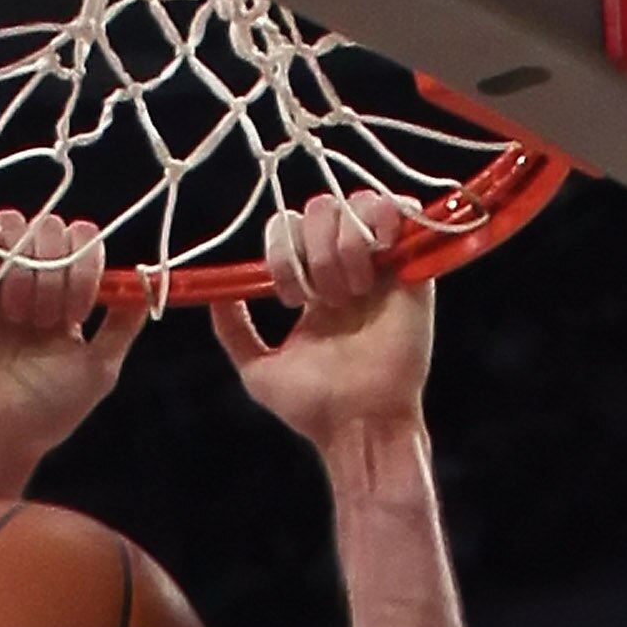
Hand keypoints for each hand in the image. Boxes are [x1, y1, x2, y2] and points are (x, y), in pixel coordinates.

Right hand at [0, 209, 149, 484]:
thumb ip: (123, 324)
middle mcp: (31, 276)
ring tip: (12, 314)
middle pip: (50, 227)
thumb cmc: (43, 411)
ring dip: (17, 263)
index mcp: (66, 293)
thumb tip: (148, 280)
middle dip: (51, 270)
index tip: (74, 313)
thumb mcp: (98, 370)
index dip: (83, 266)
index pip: (83, 241)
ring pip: (11, 221)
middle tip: (40, 321)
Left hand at [211, 193, 432, 460]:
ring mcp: (383, 266)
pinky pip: (403, 207)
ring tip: (353, 290)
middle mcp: (348, 268)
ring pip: (358, 202)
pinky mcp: (414, 268)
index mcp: (314, 285)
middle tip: (323, 297)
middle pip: (320, 208)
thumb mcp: (258, 370)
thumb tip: (213, 294)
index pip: (291, 228)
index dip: (283, 250)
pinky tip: (376, 260)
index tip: (290, 298)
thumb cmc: (313, 407)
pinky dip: (385, 220)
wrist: (358, 424)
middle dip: (312, 248)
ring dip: (345, 243)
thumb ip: (233, 331)